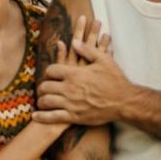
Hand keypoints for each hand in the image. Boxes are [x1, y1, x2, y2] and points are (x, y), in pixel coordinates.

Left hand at [35, 17, 110, 139]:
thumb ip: (87, 50)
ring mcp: (70, 103)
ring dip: (41, 100)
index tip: (50, 74)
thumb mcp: (104, 60)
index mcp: (74, 73)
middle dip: (42, 87)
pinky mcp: (74, 117)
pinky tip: (36, 116)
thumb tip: (74, 42)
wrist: (124, 102)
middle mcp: (69, 88)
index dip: (49, 72)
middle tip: (43, 88)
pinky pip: (52, 117)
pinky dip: (42, 117)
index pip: (51, 70)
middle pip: (45, 86)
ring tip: (41, 101)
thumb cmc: (115, 80)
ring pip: (46, 101)